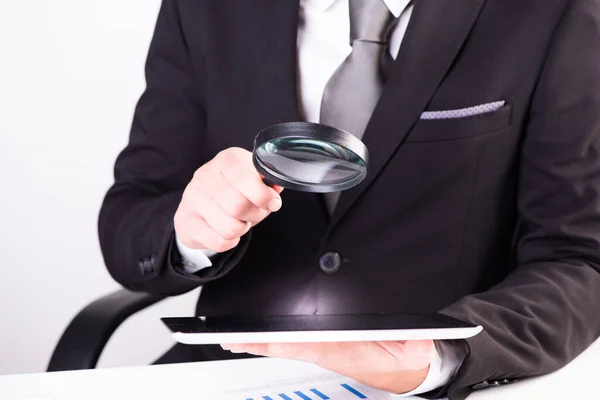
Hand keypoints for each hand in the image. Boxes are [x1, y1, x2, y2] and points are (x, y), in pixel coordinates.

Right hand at [174, 147, 283, 252]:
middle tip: (255, 214)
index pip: (247, 178)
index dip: (264, 196)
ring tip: (240, 221)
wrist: (199, 205)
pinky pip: (218, 241)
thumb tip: (275, 193)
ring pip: (229, 227)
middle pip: (239, 206)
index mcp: (228, 159)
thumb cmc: (234, 191)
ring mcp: (193, 197)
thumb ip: (268, 184)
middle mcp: (207, 174)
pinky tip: (226, 231)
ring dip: (242, 229)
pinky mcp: (185, 220)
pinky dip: (229, 241)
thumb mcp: (253, 180)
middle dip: (255, 216)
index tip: (272, 203)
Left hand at [221, 340, 434, 393]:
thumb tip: (418, 340)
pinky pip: (286, 342)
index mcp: (345, 350)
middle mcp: (327, 350)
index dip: (292, 342)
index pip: (315, 345)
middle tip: (233, 340)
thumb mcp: (414, 350)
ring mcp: (319, 348)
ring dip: (256, 343)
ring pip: (282, 345)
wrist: (399, 368)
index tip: (272, 339)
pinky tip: (249, 340)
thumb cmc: (400, 355)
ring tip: (231, 339)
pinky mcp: (317, 345)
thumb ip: (415, 345)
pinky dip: (265, 341)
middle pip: (288, 347)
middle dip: (260, 343)